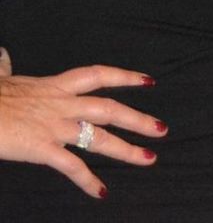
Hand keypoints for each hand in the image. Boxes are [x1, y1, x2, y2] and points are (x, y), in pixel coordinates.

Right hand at [0, 47, 165, 198]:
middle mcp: (62, 104)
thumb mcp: (2, 78)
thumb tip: (4, 55)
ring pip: (99, 137)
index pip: (98, 76)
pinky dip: (87, 180)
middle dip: (138, 120)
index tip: (148, 81)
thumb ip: (7, 68)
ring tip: (149, 158)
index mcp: (55, 86)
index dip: (125, 77)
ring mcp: (54, 127)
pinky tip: (101, 191)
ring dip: (126, 150)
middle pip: (110, 109)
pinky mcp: (42, 148)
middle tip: (161, 129)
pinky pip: (71, 165)